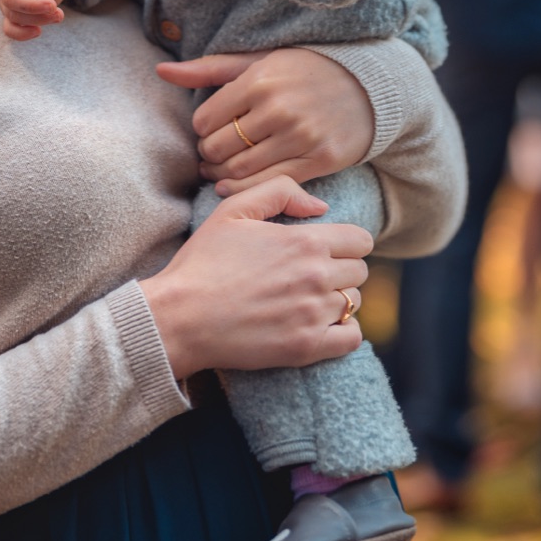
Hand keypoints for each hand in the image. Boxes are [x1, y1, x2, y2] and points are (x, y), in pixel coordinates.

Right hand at [0, 0, 82, 41]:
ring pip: (13, 16)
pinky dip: (22, 34)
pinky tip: (38, 31)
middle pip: (11, 0)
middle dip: (34, 6)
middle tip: (53, 6)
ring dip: (37, 19)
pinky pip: (10, 29)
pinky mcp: (11, 16)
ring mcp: (4, 2)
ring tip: (59, 15)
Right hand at [139, 175, 370, 379]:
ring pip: (354, 302)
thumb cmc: (204, 261)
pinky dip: (343, 331)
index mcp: (305, 241)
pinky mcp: (306, 348)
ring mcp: (313, 315)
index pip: (360, 240)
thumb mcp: (234, 209)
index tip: (327, 249)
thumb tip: (321, 207)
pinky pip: (352, 338)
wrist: (180, 316)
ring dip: (338, 299)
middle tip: (311, 274)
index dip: (346, 242)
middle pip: (360, 271)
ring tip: (307, 299)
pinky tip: (319, 324)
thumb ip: (281, 192)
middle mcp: (317, 277)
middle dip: (341, 269)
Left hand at [157, 49, 375, 194]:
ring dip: (222, 176)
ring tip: (222, 169)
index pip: (205, 120)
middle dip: (209, 154)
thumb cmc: (304, 70)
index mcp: (259, 80)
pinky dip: (245, 189)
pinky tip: (238, 183)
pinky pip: (269, 184)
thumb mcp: (258, 61)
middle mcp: (278, 108)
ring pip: (240, 171)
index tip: (210, 129)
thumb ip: (209, 68)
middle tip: (212, 154)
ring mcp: (300, 137)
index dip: (202, 129)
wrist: (369, 86)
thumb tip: (161, 70)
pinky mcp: (319, 160)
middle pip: (218, 148)